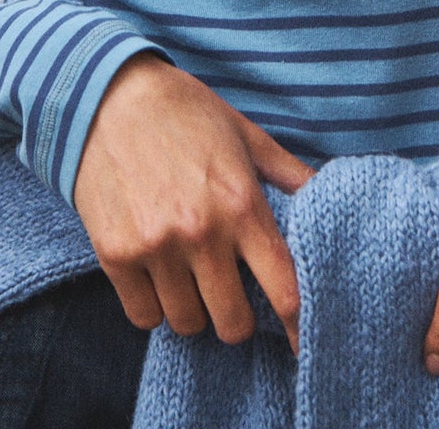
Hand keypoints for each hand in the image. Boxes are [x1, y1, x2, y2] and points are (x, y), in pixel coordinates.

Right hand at [73, 52, 315, 353]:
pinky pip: (144, 316)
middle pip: (233, 323)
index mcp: (241, 202)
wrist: (107, 96)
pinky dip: (153, 306)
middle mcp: (201, 231)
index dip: (298, 324)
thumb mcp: (244, 134)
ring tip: (189, 274)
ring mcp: (156, 247)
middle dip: (236, 316)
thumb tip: (331, 198)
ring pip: (187, 324)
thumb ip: (288, 174)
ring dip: (193, 309)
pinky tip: (157, 274)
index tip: (301, 342)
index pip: (283, 288)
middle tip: (229, 292)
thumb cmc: (185, 112)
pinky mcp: (115, 254)